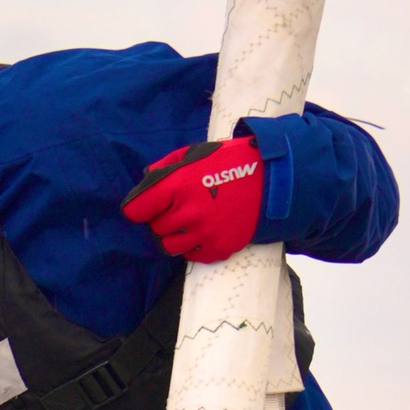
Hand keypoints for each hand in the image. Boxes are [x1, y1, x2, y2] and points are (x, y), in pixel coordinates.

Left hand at [122, 136, 265, 262]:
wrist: (272, 180)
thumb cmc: (230, 162)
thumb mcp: (196, 154)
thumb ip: (165, 167)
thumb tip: (144, 182)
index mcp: (178, 185)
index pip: (136, 210)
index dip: (139, 208)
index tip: (145, 207)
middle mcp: (189, 213)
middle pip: (154, 229)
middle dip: (161, 219)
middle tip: (178, 208)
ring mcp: (204, 234)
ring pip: (169, 246)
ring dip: (174, 235)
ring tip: (189, 221)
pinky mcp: (218, 248)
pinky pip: (192, 255)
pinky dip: (194, 245)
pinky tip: (205, 229)